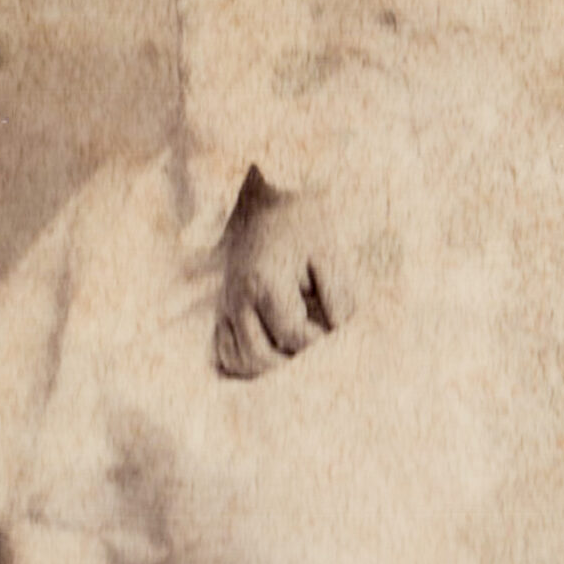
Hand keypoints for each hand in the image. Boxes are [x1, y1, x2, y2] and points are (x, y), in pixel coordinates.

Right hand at [215, 170, 355, 378]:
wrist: (267, 196)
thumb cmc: (303, 222)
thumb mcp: (328, 251)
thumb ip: (337, 294)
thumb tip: (342, 331)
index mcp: (267, 283)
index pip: (293, 335)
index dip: (319, 344)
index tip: (334, 335)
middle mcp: (239, 298)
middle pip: (259, 357)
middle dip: (291, 363)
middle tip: (314, 349)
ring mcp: (227, 304)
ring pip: (238, 360)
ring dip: (267, 366)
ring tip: (293, 352)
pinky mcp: (221, 306)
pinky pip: (224, 350)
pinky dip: (245, 359)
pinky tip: (270, 349)